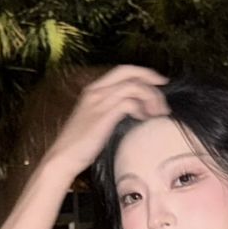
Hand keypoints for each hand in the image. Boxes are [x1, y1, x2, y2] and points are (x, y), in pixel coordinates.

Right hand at [41, 64, 169, 179]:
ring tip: (157, 112)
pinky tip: (144, 119)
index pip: (121, 71)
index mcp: (93, 90)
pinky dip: (141, 108)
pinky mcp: (104, 115)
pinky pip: (129, 102)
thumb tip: (136, 110)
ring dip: (150, 96)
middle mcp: (95, 91)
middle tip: (164, 88)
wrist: (63, 157)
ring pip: (133, 86)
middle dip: (150, 77)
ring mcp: (99, 102)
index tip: (157, 81)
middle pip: (128, 72)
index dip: (142, 72)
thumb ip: (112, 111)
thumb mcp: (96, 122)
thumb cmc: (80, 145)